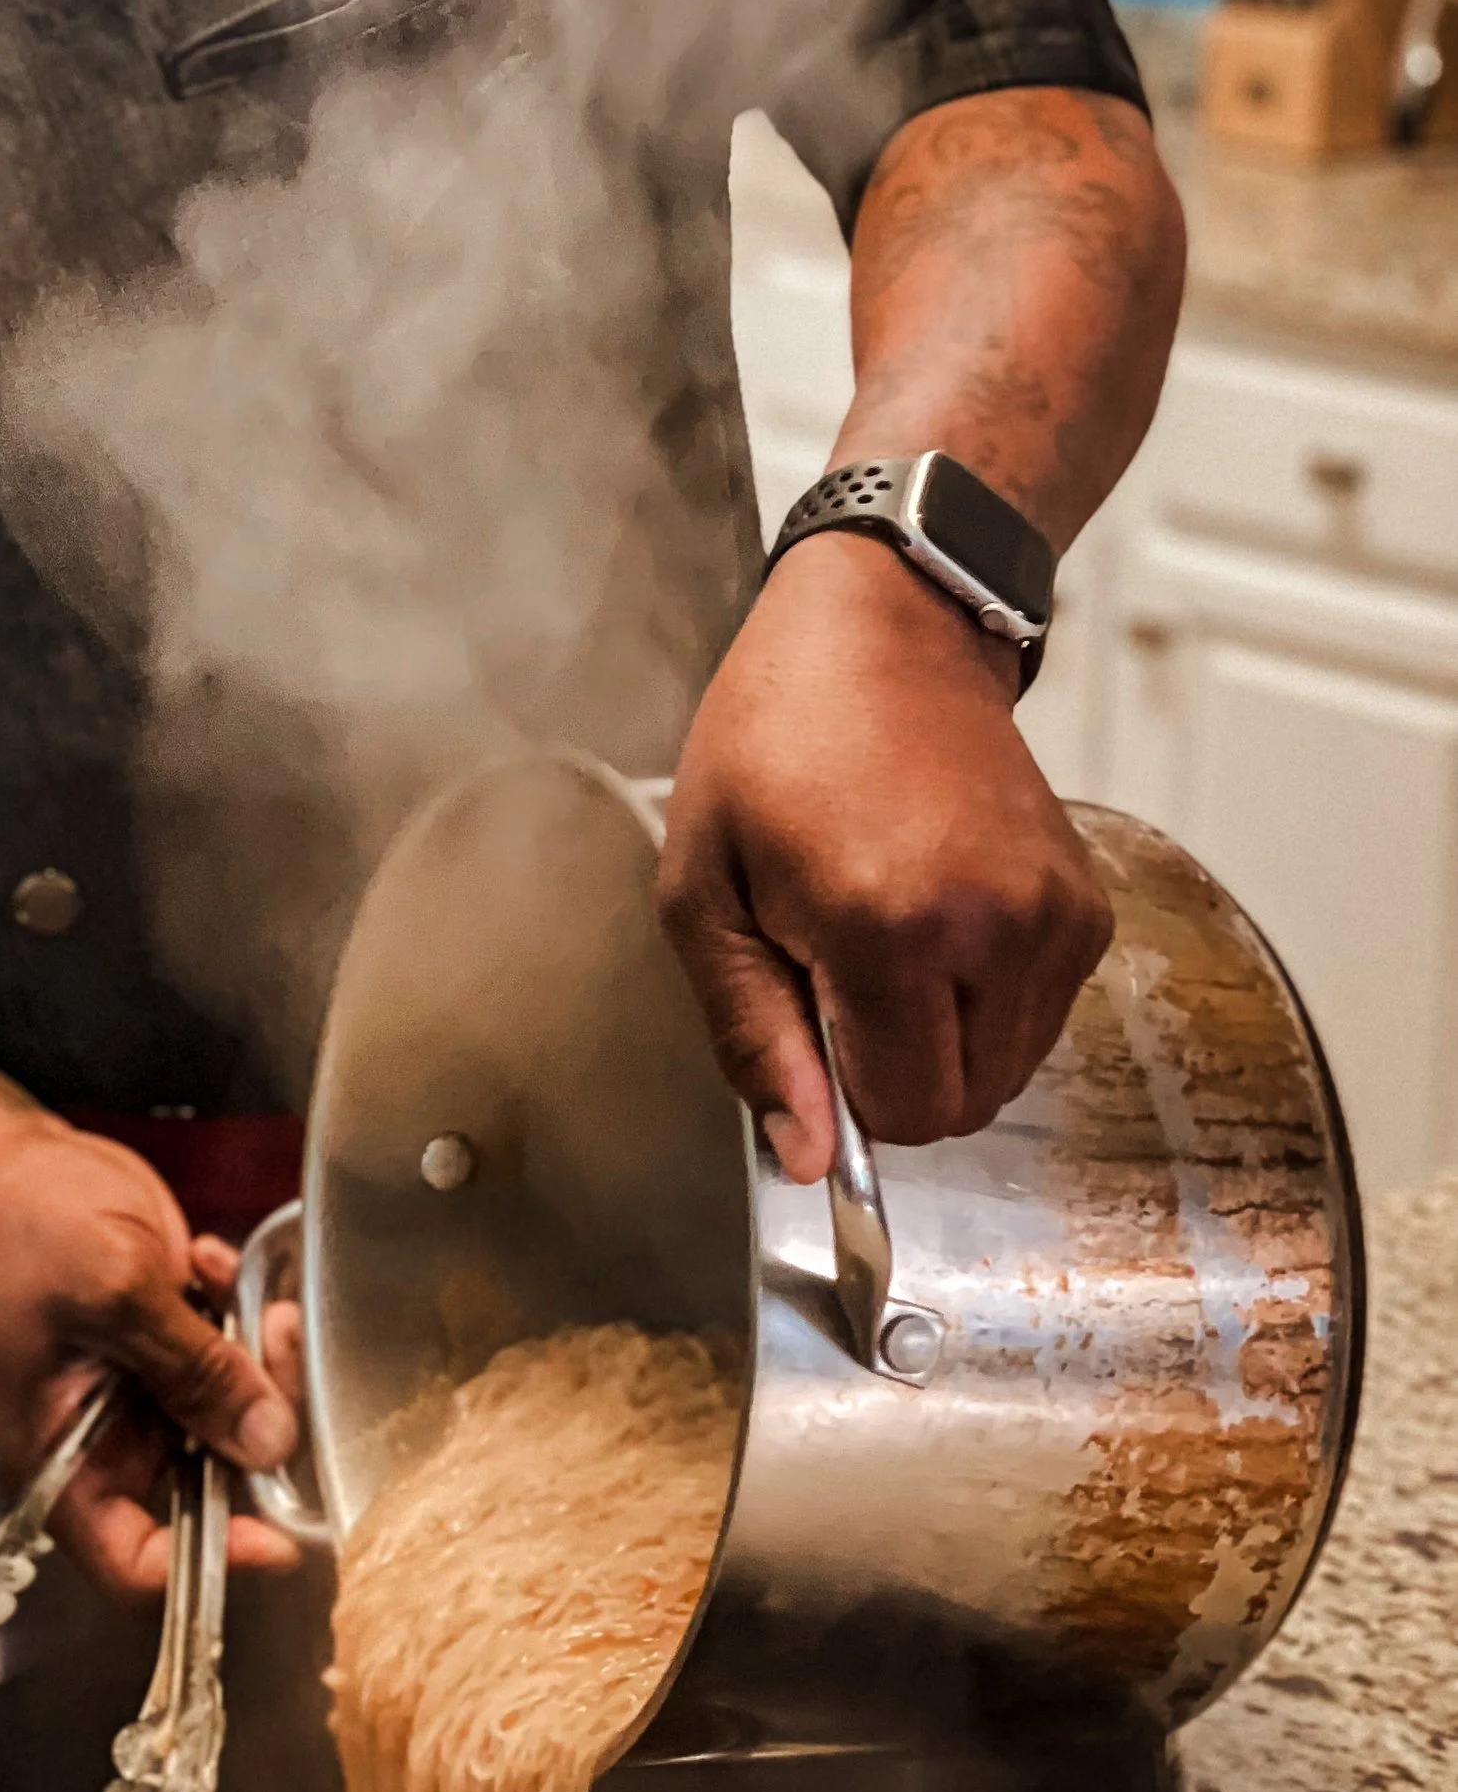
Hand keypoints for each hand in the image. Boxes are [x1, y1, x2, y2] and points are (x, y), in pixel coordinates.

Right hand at [0, 1115, 301, 1598]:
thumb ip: (195, 1370)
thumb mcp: (114, 1293)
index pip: (137, 1565)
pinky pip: (234, 1363)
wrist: (12, 1164)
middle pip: (210, 1493)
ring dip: (260, 1364)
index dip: (212, 1560)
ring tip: (253, 1301)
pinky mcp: (172, 1351)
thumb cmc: (24, 1229)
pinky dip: (240, 1317)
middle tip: (277, 1351)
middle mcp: (108, 1445)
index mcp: (65, 1464)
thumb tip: (269, 1441)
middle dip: (259, 1433)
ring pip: (237, 1424)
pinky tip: (208, 1264)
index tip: (280, 1531)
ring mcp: (145, 1398)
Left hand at [656, 530, 1110, 1180]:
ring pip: (1007, 1072)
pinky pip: (1039, 1017)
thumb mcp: (704, 888)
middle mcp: (996, 927)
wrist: (882, 634)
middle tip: (836, 964)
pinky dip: (983, 996)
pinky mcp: (1088, 907)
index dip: (842, 1095)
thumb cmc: (773, 745)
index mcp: (890, 926)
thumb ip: (751, 1034)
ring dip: (939, 1033)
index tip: (808, 1014)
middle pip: (963, 1107)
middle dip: (891, 1068)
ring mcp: (1057, 917)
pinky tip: (935, 911)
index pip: (904, 1114)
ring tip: (883, 928)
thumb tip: (807, 1158)